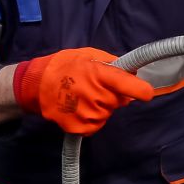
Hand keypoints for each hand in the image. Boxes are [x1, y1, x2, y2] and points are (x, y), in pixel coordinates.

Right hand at [13, 47, 152, 134]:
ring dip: (101, 107)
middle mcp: (95, 95)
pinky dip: (91, 118)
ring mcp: (87, 114)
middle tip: (94, 86)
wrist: (36, 85)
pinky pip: (96, 125)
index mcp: (98, 74)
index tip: (147, 93)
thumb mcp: (89, 55)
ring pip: (107, 113)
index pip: (128, 86)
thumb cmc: (65, 66)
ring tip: (82, 96)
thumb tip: (133, 73)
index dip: (141, 90)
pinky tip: (78, 108)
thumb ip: (112, 63)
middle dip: (113, 94)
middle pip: (119, 101)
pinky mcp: (79, 128)